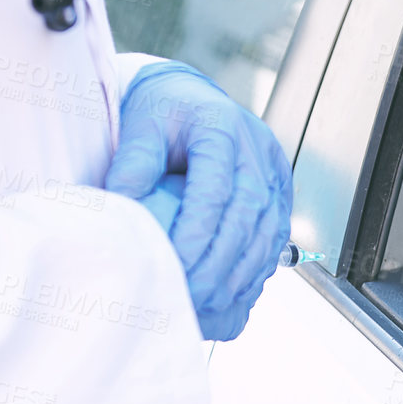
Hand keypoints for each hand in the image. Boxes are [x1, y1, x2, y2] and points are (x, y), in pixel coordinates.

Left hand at [104, 63, 292, 339]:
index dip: (198, 235)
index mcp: (222, 130)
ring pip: (268, 233)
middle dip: (220, 265)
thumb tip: (121, 209)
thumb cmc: (160, 113)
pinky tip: (231, 292)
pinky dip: (254, 269)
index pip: (216, 192)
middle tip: (192, 298)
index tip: (175, 268)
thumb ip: (133, 164)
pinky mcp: (281, 192)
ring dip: (241, 274)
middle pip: (248, 219)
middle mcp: (257, 151)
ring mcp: (274, 172)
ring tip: (211, 304)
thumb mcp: (139, 126)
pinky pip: (275, 238)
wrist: (192, 99)